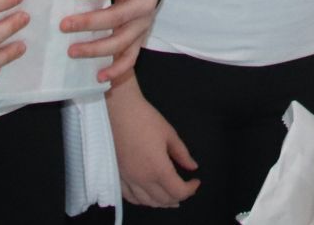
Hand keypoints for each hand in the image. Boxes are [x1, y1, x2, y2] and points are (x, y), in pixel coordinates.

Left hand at [63, 0, 162, 83]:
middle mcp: (145, 4)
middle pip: (117, 17)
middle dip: (89, 22)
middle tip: (63, 25)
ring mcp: (144, 24)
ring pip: (121, 41)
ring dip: (96, 49)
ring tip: (71, 51)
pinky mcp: (141, 38)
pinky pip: (130, 58)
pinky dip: (116, 69)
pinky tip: (99, 77)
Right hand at [109, 82, 198, 207]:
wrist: (118, 111)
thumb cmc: (144, 119)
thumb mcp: (169, 134)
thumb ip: (182, 154)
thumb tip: (192, 166)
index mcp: (158, 169)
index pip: (178, 192)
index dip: (190, 189)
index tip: (195, 181)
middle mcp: (142, 179)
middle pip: (163, 200)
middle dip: (178, 197)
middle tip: (185, 188)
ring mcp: (128, 179)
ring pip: (147, 202)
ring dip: (161, 202)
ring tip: (170, 196)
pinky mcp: (118, 176)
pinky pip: (131, 197)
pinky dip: (143, 200)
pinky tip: (148, 195)